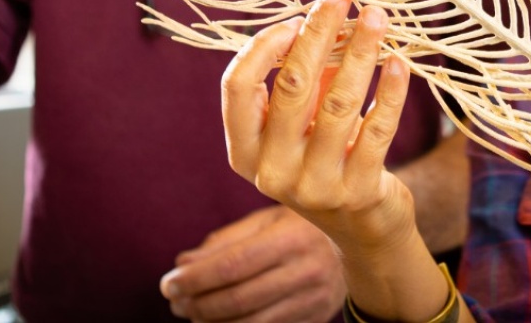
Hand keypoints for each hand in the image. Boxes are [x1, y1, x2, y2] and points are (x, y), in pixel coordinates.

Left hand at [159, 204, 343, 321]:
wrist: (362, 243)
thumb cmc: (304, 225)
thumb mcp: (270, 218)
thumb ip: (227, 240)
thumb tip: (184, 262)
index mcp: (290, 238)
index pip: (233, 265)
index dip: (195, 278)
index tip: (168, 281)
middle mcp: (304, 271)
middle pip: (237, 299)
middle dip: (196, 303)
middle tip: (173, 300)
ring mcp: (312, 301)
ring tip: (189, 311)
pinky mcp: (315, 320)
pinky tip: (216, 322)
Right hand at [220, 0, 417, 260]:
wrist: (361, 226)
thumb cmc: (324, 155)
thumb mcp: (299, 123)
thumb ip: (303, 77)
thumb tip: (326, 17)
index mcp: (245, 151)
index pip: (237, 88)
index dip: (263, 47)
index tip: (295, 19)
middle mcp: (272, 171)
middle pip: (291, 86)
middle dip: (317, 33)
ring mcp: (315, 185)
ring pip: (338, 103)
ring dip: (359, 52)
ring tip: (376, 17)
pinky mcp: (358, 191)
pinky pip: (377, 129)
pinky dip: (390, 92)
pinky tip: (399, 63)